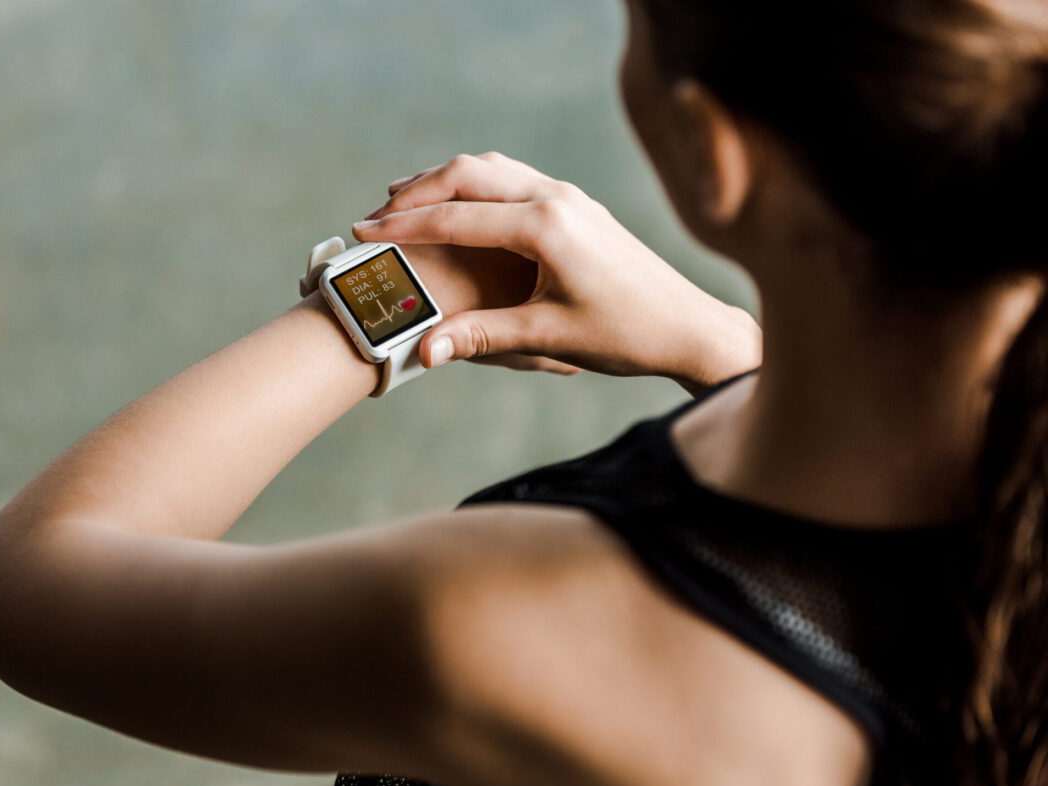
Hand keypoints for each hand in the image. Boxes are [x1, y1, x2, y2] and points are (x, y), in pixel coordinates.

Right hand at [352, 152, 760, 391]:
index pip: (457, 216)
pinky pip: (512, 178)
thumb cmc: (625, 334)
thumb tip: (424, 351)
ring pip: (491, 168)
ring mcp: (570, 196)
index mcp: (546, 226)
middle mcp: (557, 198)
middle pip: (468, 172)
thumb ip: (482, 336)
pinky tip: (457, 208)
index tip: (363, 231)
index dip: (404, 226)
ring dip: (444, 182)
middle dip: (416, 191)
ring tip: (403, 202)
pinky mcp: (577, 205)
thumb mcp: (547, 337)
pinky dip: (473, 186)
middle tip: (374, 215)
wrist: (689, 326)